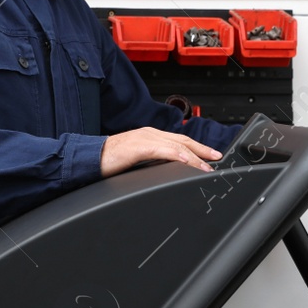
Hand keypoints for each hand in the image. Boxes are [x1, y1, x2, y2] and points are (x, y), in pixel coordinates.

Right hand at [100, 127, 222, 176]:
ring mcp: (144, 138)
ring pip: (176, 146)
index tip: (212, 157)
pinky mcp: (137, 147)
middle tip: (218, 159)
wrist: (89, 159)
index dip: (199, 148)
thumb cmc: (110, 162)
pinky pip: (161, 150)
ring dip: (195, 157)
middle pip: (183, 141)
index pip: (180, 141)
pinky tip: (186, 162)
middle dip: (203, 150)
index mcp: (151, 137)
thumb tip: (170, 173)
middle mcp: (150, 134)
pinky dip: (176, 156)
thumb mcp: (138, 162)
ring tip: (206, 167)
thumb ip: (153, 163)